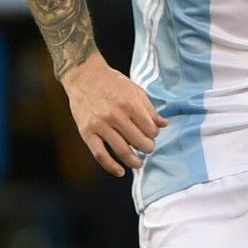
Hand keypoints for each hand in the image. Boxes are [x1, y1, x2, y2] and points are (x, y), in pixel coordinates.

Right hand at [61, 56, 166, 176]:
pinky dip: (111, 166)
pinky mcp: (87, 132)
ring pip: (122, 151)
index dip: (154, 134)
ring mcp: (100, 125)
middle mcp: (115, 115)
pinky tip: (120, 172)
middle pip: (138, 142)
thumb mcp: (135, 90)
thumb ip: (149, 109)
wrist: (84, 76)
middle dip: (147, 148)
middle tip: (148, 148)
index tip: (151, 134)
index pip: (150, 129)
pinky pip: (100, 154)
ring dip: (134, 161)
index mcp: (130, 103)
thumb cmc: (111, 83)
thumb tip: (164, 125)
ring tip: (139, 163)